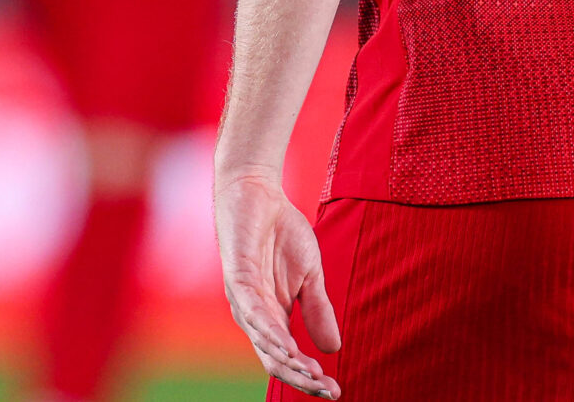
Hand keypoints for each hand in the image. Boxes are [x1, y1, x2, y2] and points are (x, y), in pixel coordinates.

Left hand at [215, 165, 340, 397]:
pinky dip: (269, 330)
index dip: (309, 376)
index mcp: (272, 316)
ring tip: (311, 375)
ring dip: (287, 360)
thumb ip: (318, 310)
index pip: (288, 358)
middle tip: (327, 391)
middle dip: (300, 378)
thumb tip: (334, 350)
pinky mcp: (237, 276)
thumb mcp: (311, 276)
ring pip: (263, 340)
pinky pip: (252, 310)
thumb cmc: (281, 233)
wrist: (258, 192)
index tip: (336, 391)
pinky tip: (286, 344)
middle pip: (274, 359)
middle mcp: (254, 314)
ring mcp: (243, 297)